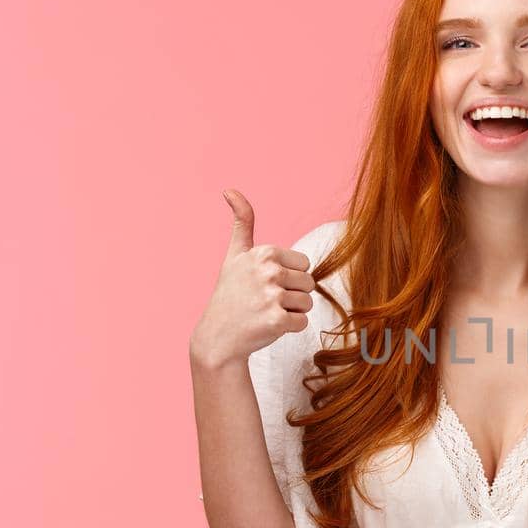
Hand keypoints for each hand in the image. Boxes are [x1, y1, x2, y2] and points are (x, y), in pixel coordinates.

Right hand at [189, 189, 316, 368]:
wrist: (217, 337)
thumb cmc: (230, 295)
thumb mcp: (234, 255)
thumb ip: (242, 223)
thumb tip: (230, 189)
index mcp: (264, 253)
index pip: (304, 264)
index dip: (289, 277)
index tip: (265, 284)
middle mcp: (268, 271)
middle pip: (309, 283)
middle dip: (293, 295)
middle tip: (265, 302)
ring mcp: (272, 296)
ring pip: (308, 303)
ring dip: (292, 312)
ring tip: (266, 313)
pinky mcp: (276, 320)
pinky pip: (303, 322)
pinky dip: (290, 328)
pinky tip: (267, 327)